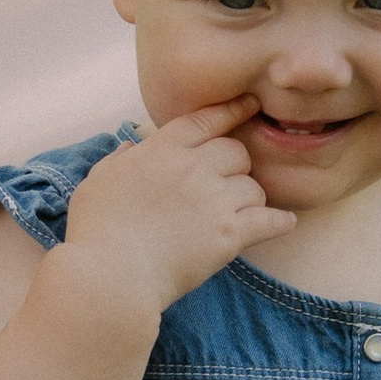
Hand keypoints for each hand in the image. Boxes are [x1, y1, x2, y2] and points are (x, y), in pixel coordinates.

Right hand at [62, 100, 296, 315]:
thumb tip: (130, 147)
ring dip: (248, 199)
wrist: (111, 274)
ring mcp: (214, 200)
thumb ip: (117, 160)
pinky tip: (284, 222)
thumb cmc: (95, 231)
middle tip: (226, 185)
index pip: (204, 121)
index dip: (231, 111)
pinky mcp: (229, 234)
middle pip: (236, 152)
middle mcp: (193, 168)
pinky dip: (279, 222)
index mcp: (161, 150)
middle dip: (235, 165)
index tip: (250, 105)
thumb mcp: (97, 183)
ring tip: (239, 214)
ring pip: (253, 187)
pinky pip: (269, 220)